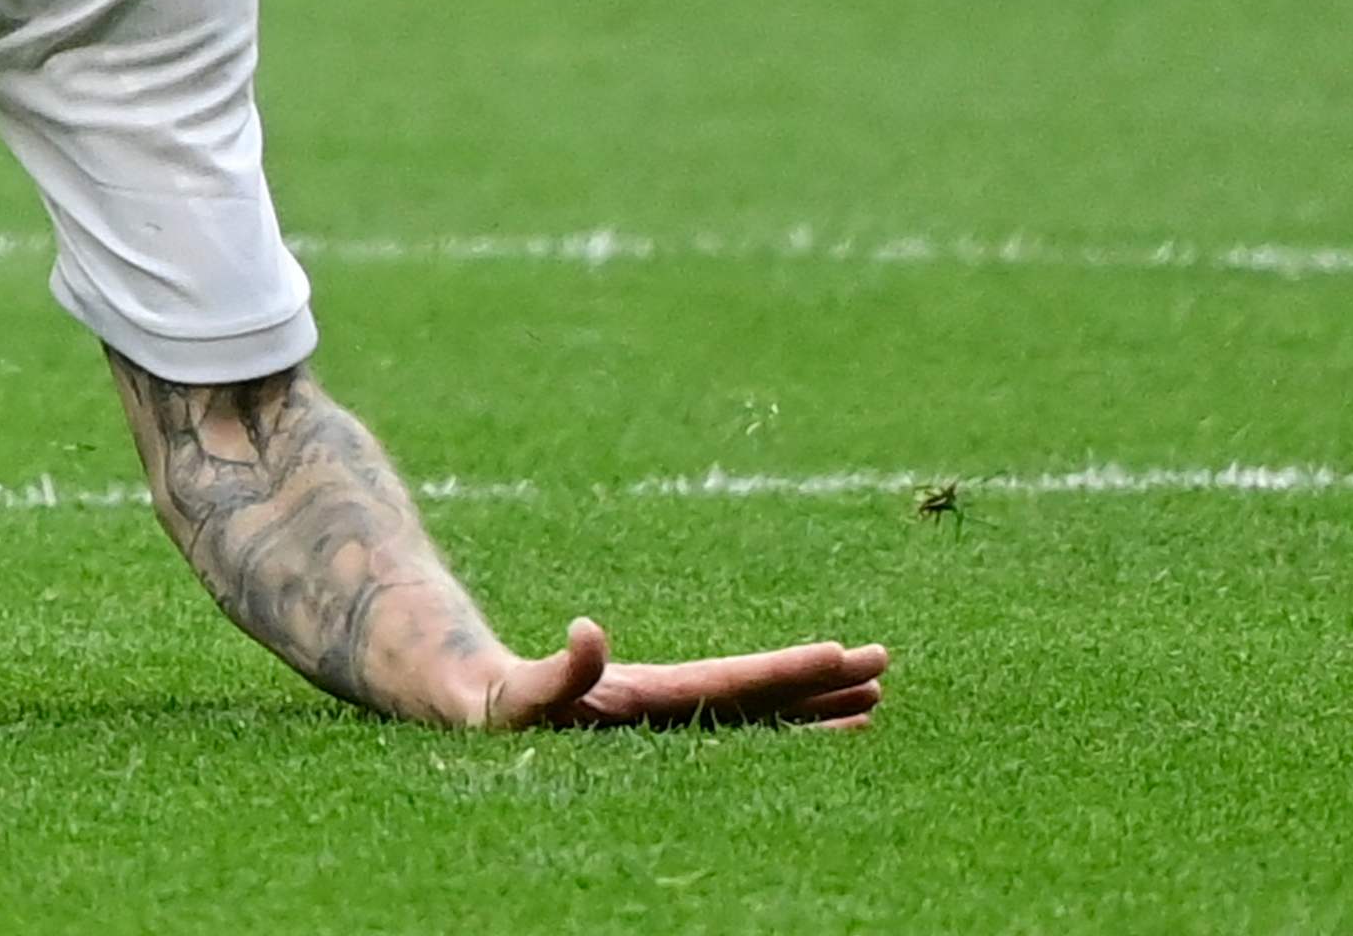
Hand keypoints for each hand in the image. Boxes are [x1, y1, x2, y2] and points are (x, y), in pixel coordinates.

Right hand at [472, 622, 890, 730]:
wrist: (467, 707)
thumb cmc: (492, 704)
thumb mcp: (519, 691)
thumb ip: (556, 673)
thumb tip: (588, 635)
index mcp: (644, 710)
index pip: (730, 688)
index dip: (786, 674)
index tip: (840, 657)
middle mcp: (666, 716)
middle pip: (758, 704)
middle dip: (821, 688)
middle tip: (885, 669)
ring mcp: (664, 714)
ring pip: (754, 709)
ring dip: (812, 700)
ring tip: (873, 691)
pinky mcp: (654, 706)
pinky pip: (730, 705)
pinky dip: (774, 697)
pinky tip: (809, 695)